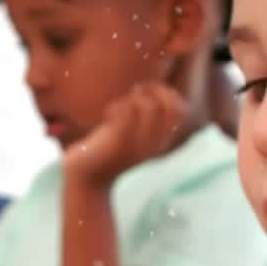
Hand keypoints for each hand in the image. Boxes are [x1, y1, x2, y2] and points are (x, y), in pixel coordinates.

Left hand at [62, 82, 188, 187]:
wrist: (85, 178)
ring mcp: (137, 145)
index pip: (181, 110)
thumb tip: (148, 87)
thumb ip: (143, 117)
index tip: (147, 92)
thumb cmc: (106, 150)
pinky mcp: (118, 143)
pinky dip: (116, 107)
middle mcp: (153, 145)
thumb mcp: (129, 134)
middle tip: (133, 93)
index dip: (166, 93)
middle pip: (168, 105)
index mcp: (160, 143)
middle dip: (152, 89)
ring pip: (146, 105)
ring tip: (116, 108)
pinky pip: (126, 111)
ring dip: (129, 99)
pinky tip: (108, 115)